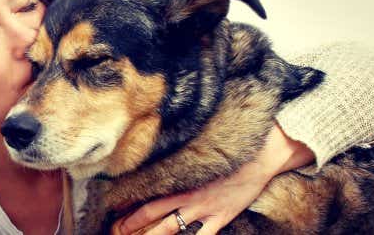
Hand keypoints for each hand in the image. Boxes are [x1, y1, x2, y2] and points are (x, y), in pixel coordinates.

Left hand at [115, 122, 314, 234]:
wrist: (260, 155)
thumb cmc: (229, 148)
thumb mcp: (199, 150)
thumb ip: (180, 157)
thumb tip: (162, 153)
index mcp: (180, 177)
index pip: (147, 193)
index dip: (128, 203)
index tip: (113, 209)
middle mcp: (188, 195)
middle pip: (152, 214)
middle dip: (131, 225)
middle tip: (116, 230)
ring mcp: (204, 209)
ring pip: (170, 229)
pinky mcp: (221, 217)